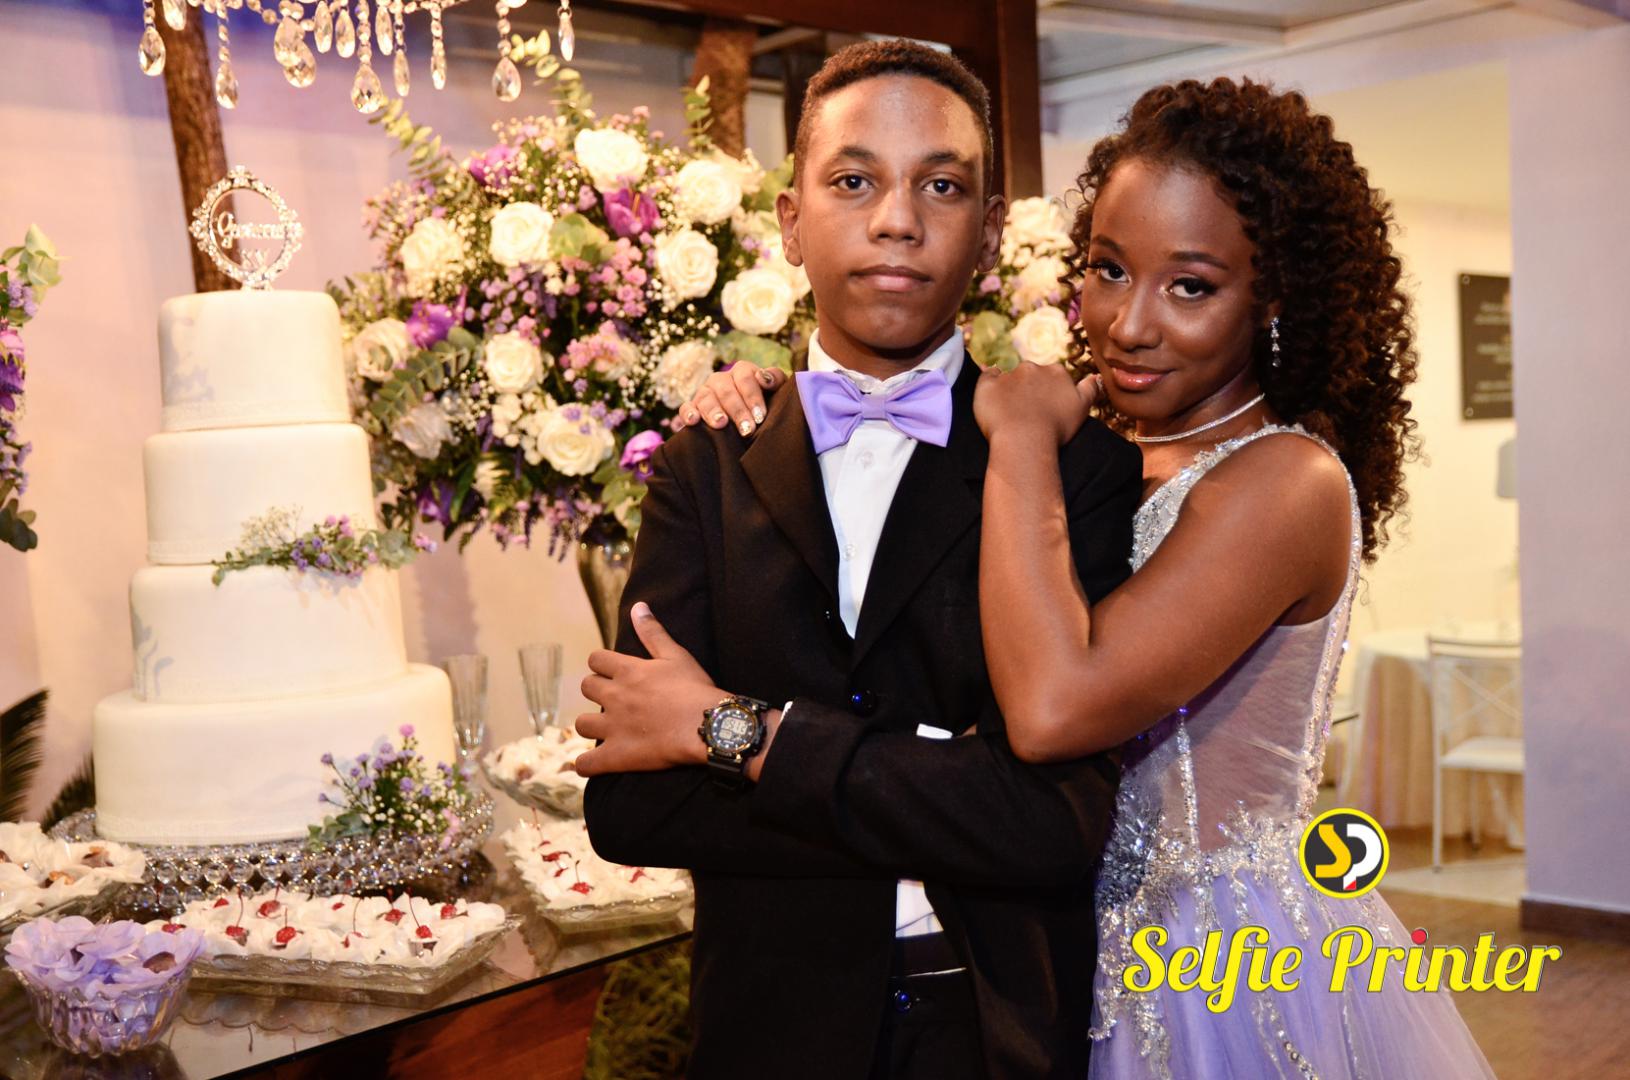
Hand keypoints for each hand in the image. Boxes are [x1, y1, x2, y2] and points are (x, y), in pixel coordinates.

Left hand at [573, 603, 720, 775]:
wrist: (709, 726)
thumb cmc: (695, 689)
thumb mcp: (676, 654)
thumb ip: (652, 632)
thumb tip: (637, 606)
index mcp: (627, 671)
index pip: (595, 660)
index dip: (602, 665)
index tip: (614, 672)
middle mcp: (614, 697)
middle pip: (586, 688)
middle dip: (597, 691)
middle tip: (616, 700)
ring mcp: (613, 727)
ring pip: (582, 724)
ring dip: (591, 725)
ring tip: (607, 729)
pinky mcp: (617, 755)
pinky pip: (586, 764)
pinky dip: (586, 764)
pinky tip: (594, 763)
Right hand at [672, 362, 787, 435]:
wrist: (750, 419)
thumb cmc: (766, 403)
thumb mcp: (775, 390)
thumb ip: (775, 379)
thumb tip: (763, 378)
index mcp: (742, 371)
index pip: (745, 377)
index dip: (753, 396)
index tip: (760, 416)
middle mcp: (721, 379)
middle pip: (726, 390)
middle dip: (737, 410)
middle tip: (747, 429)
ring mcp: (705, 392)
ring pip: (706, 397)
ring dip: (713, 411)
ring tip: (721, 424)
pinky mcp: (692, 406)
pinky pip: (686, 407)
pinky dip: (688, 413)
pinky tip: (693, 422)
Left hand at [973, 362, 1099, 445]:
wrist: (1024, 441)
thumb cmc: (1056, 429)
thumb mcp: (1082, 409)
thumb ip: (1090, 389)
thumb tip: (1094, 377)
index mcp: (1056, 372)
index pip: (1052, 377)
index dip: (1048, 393)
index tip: (1045, 409)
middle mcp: (1032, 368)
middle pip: (1030, 375)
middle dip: (1029, 389)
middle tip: (1027, 414)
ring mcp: (1008, 375)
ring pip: (1008, 377)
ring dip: (1009, 389)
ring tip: (1009, 413)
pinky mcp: (987, 385)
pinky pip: (987, 377)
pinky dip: (989, 384)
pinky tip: (991, 398)